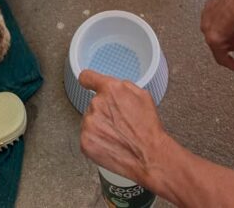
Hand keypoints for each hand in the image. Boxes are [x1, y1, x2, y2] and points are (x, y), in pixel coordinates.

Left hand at [79, 70, 170, 189]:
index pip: (87, 77)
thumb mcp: (142, 95)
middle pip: (93, 103)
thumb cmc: (147, 128)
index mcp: (110, 89)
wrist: (148, 156)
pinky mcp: (85, 141)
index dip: (88, 80)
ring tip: (116, 135)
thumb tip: (114, 86)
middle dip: (104, 111)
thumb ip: (123, 86)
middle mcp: (96, 104)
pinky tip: (110, 144)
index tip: (87, 83)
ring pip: (90, 120)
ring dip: (99, 126)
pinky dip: (96, 141)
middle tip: (119, 122)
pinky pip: (87, 137)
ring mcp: (89, 123)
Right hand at [201, 0, 233, 72]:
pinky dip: (223, 24)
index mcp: (214, 40)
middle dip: (230, 47)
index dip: (232, 65)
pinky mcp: (207, 6)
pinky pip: (214, 21)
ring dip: (226, 35)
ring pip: (215, 33)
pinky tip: (233, 19)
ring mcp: (205, 17)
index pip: (221, 59)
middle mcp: (206, 29)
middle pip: (217, 45)